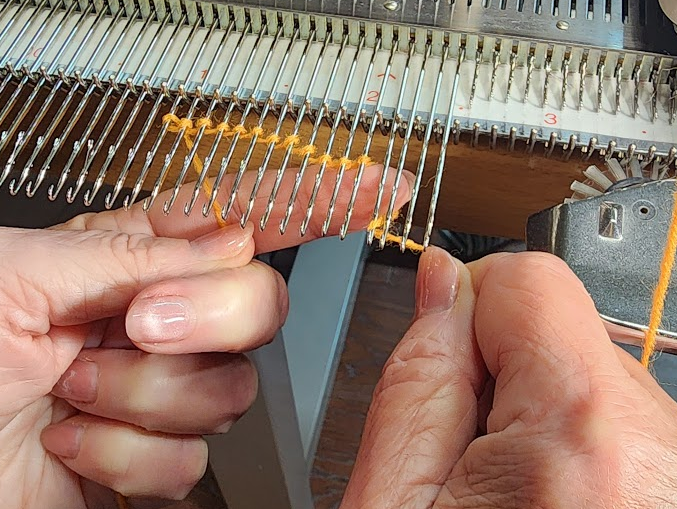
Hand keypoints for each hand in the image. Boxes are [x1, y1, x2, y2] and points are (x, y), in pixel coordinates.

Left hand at [0, 165, 413, 508]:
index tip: (378, 185)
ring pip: (231, 389)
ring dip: (142, 398)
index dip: (316, 196)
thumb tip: (232, 241)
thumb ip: (133, 251)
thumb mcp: (19, 276)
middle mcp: (159, 320)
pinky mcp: (156, 459)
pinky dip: (126, 460)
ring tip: (70, 393)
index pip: (244, 212)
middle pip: (259, 303)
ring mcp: (163, 390)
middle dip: (206, 316)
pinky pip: (194, 462)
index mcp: (128, 256)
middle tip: (136, 323)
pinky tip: (74, 446)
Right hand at [341, 249, 676, 508]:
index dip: (470, 318)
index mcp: (582, 443)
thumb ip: (418, 380)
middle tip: (479, 478)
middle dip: (508, 387)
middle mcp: (675, 460)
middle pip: (569, 335)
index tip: (454, 378)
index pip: (530, 280)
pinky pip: (637, 434)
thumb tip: (443, 284)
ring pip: (603, 385)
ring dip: (551, 430)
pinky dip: (591, 462)